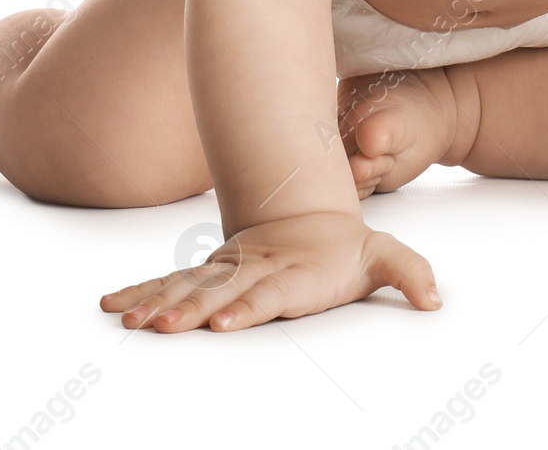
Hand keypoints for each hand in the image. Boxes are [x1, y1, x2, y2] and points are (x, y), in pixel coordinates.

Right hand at [99, 210, 441, 332]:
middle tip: (163, 328)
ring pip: (185, 288)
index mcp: (288, 271)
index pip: (266, 290)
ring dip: (156, 304)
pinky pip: (167, 285)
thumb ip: (408, 273)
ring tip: (129, 320)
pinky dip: (140, 293)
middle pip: (217, 293)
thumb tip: (434, 299)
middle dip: (189, 311)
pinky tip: (114, 306)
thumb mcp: (380, 256)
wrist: (307, 219)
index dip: (246, 305)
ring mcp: (224, 272)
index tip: (225, 320)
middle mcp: (250, 270)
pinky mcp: (205, 277)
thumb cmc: (342, 250)